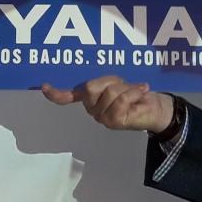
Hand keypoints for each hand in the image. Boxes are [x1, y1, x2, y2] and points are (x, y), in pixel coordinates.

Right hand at [40, 76, 173, 133]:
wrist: (157, 107)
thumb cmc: (136, 93)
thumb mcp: (117, 83)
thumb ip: (103, 83)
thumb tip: (88, 85)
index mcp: (89, 99)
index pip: (68, 96)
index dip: (56, 93)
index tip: (44, 87)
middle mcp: (92, 110)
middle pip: (90, 87)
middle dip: (111, 80)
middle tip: (126, 84)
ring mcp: (102, 118)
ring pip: (109, 92)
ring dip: (127, 87)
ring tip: (136, 90)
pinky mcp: (114, 122)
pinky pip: (120, 100)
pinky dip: (133, 92)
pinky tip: (142, 91)